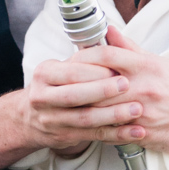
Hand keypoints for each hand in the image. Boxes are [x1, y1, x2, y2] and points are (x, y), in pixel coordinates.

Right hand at [27, 36, 145, 148]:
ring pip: (86, 118)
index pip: (71, 72)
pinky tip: (135, 131)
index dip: (95, 71)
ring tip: (137, 109)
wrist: (31, 118)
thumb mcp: (62, 67)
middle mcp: (43, 97)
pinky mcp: (65, 136)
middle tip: (127, 85)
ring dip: (114, 115)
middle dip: (103, 90)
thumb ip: (85, 56)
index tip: (118, 68)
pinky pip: (95, 135)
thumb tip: (113, 33)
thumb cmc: (56, 85)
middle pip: (75, 96)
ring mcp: (52, 120)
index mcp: (44, 74)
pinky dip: (117, 134)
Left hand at [29, 25, 168, 169]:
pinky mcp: (143, 133)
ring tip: (65, 104)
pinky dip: (96, 127)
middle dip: (75, 84)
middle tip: (57, 84)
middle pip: (97, 84)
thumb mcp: (156, 61)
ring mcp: (143, 111)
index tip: (69, 61)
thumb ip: (129, 48)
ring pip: (101, 109)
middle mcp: (143, 87)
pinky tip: (82, 125)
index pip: (104, 56)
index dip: (82, 58)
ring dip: (80, 107)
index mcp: (145, 65)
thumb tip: (108, 29)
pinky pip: (113, 131)